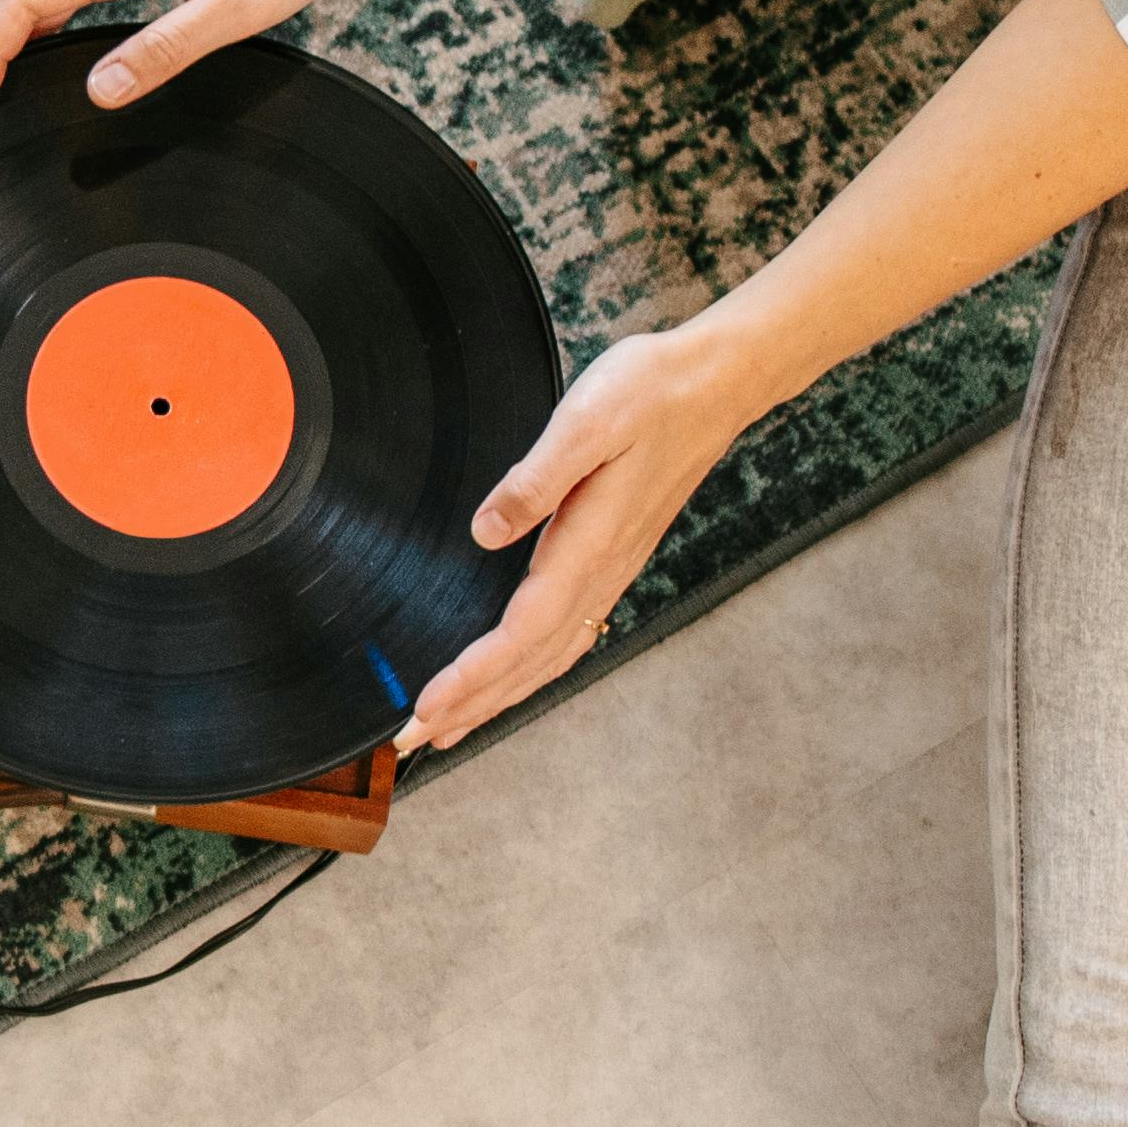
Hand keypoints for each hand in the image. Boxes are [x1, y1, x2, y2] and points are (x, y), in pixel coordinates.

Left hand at [395, 324, 775, 753]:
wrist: (715, 384)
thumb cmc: (651, 392)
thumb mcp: (587, 420)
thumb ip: (534, 478)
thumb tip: (486, 532)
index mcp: (589, 545)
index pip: (522, 631)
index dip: (474, 677)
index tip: (427, 707)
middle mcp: (602, 571)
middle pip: (530, 661)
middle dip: (471, 706)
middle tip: (412, 742)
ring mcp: (611, 570)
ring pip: (550, 655)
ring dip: (498, 696)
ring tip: (451, 727)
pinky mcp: (613, 559)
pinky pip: (566, 633)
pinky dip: (530, 667)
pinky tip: (513, 676)